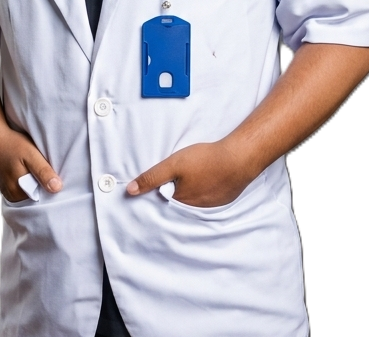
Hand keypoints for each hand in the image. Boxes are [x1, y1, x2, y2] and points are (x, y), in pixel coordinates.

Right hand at [0, 126, 62, 202]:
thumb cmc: (11, 145)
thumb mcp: (31, 155)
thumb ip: (43, 172)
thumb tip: (57, 188)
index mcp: (18, 193)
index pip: (42, 201)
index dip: (50, 190)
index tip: (55, 179)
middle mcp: (12, 197)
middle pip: (35, 197)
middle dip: (43, 187)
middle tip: (48, 171)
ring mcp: (7, 192)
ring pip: (29, 192)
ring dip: (36, 184)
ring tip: (37, 169)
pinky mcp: (5, 186)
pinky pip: (22, 188)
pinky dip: (28, 181)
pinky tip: (29, 170)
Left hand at [126, 141, 253, 207]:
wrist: (239, 159)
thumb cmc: (205, 160)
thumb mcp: (173, 165)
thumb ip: (151, 177)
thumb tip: (130, 190)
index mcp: (180, 203)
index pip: (162, 204)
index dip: (157, 195)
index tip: (153, 189)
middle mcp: (194, 211)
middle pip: (178, 204)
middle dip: (173, 196)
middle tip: (172, 182)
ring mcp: (211, 207)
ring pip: (193, 203)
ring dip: (189, 195)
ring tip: (189, 181)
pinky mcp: (223, 200)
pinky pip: (207, 200)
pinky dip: (204, 193)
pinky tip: (205, 181)